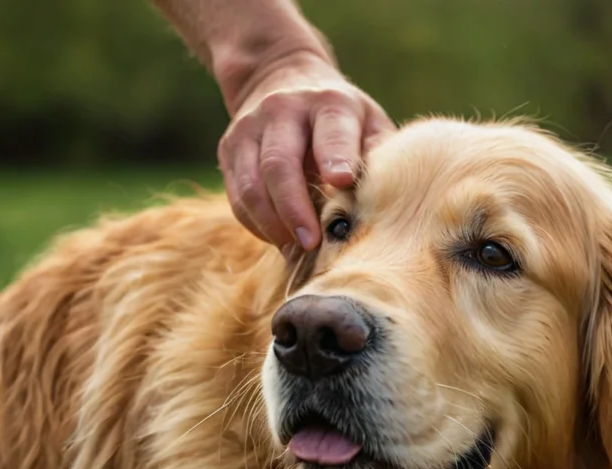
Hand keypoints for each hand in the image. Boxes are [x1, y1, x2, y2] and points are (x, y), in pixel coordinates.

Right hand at [218, 51, 394, 253]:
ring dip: (271, 223)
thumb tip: (383, 197)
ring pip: (251, 184)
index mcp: (328, 103)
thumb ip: (377, 154)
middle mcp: (283, 110)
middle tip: (311, 242)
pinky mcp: (228, 149)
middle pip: (279, 164)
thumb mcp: (367, 120)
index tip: (342, 182)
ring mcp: (249, 128)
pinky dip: (256, 222)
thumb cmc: (339, 116)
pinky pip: (237, 195)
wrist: (280, 76)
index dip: (336, 157)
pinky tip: (277, 237)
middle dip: (294, 208)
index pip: (332, 132)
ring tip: (293, 248)